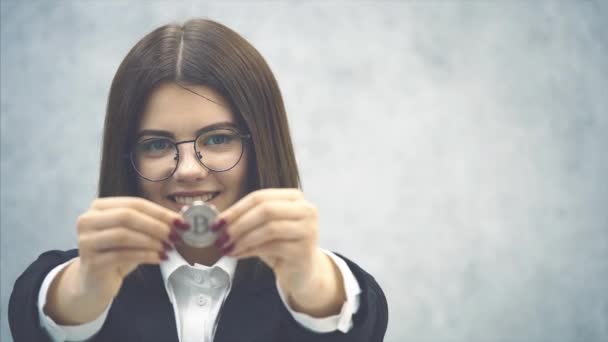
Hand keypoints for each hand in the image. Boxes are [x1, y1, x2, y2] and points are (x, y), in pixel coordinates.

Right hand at [75, 197, 186, 296]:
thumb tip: (181, 218)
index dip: (160, 212)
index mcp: (100, 207)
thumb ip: (152, 223)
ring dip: (151, 241)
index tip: (181, 221)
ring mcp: (86, 241)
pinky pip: (122, 255)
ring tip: (168, 248)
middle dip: (156, 225)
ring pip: (123, 235)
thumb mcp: (135, 234)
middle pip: (127, 216)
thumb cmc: (118, 254)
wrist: (96, 282)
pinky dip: (145, 255)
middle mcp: (88, 220)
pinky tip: (159, 258)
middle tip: (175, 235)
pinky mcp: (91, 262)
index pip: (134, 203)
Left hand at [213, 189, 345, 315]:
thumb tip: (218, 221)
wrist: (302, 271)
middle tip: (220, 236)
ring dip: (243, 239)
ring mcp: (308, 229)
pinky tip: (238, 254)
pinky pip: (273, 247)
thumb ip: (246, 219)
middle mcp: (306, 209)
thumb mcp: (263, 227)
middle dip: (239, 224)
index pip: (260, 197)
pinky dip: (250, 250)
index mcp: (294, 197)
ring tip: (227, 248)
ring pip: (269, 228)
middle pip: (266, 210)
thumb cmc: (280, 246)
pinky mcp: (304, 249)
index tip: (217, 222)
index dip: (236, 209)